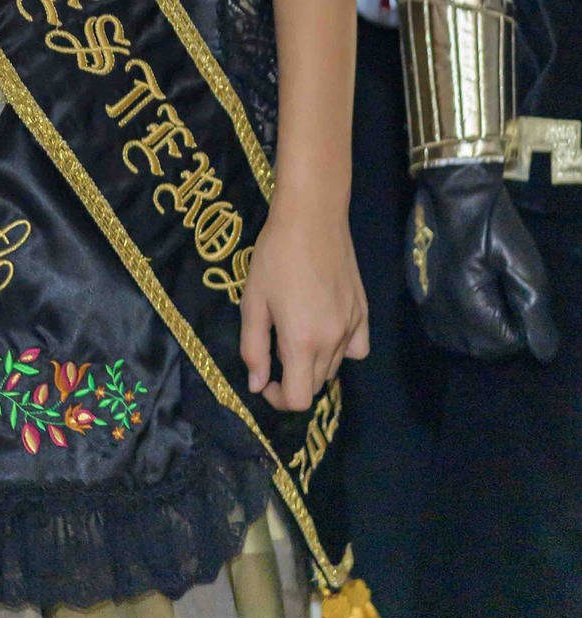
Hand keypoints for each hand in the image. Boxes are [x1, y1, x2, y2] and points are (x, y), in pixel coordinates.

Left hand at [240, 194, 369, 410]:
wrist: (312, 218)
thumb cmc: (275, 256)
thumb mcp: (253, 301)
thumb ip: (253, 348)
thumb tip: (257, 384)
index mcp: (303, 343)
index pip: (298, 399)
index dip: (278, 398)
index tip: (265, 380)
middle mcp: (333, 342)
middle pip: (316, 386)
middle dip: (292, 379)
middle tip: (274, 348)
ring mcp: (353, 327)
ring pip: (334, 368)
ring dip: (313, 364)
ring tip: (296, 332)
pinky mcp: (364, 312)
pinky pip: (356, 348)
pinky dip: (341, 349)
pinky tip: (325, 327)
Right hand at [407, 163, 557, 362]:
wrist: (452, 192)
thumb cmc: (492, 224)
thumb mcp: (524, 264)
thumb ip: (534, 312)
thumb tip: (544, 353)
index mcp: (469, 308)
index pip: (509, 344)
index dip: (523, 320)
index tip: (517, 288)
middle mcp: (442, 316)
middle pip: (485, 348)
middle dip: (502, 327)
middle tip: (504, 287)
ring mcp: (426, 308)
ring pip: (464, 342)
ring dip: (481, 328)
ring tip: (487, 291)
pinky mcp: (418, 298)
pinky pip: (445, 330)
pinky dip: (461, 322)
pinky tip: (467, 295)